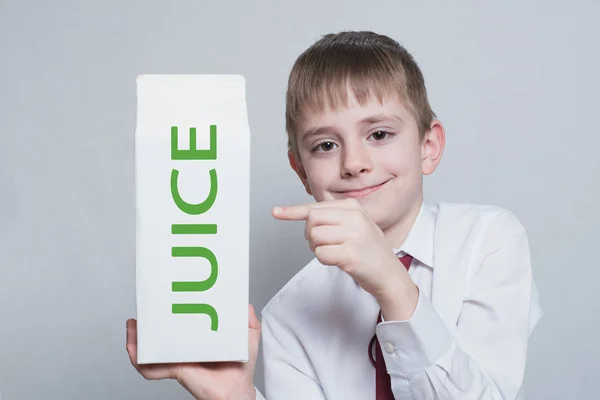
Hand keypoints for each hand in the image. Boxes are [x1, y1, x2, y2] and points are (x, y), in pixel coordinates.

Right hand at [126, 304, 260, 399]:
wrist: (237, 390)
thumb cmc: (241, 368)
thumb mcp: (248, 337)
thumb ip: (247, 319)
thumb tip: (244, 303)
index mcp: (200, 340)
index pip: (181, 327)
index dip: (171, 315)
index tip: (165, 301)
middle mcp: (186, 350)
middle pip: (161, 337)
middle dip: (148, 325)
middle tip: (144, 310)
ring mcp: (178, 359)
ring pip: (149, 351)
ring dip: (136, 339)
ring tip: (133, 326)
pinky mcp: (175, 369)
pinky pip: (150, 367)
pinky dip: (138, 358)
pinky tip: (133, 345)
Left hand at [272, 197, 410, 299]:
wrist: (389, 274)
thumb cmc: (368, 251)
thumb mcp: (355, 226)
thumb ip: (332, 218)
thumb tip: (303, 216)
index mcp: (353, 207)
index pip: (316, 207)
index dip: (293, 211)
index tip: (276, 212)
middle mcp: (354, 217)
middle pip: (312, 221)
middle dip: (310, 235)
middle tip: (324, 244)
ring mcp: (354, 235)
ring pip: (314, 237)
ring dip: (317, 249)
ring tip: (335, 252)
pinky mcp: (350, 254)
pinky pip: (320, 254)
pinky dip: (324, 260)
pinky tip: (339, 261)